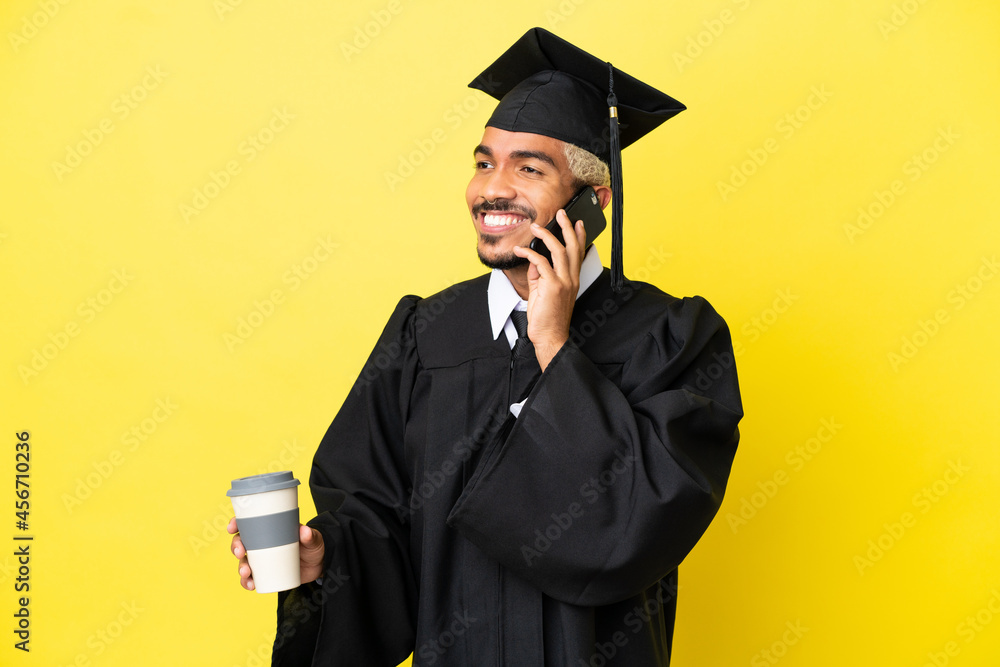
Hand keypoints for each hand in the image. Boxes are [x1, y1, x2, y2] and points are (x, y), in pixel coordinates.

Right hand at [228, 517, 325, 590]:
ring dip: (240, 567)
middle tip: (241, 553)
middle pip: (241, 542)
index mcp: (270, 529)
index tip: (231, 528)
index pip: (249, 523)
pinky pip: (251, 578)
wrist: (319, 565)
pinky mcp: (265, 574)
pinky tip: (250, 585)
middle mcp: (262, 544)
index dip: (236, 523)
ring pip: (243, 562)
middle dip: (236, 547)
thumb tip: (304, 531)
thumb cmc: (313, 547)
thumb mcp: (313, 539)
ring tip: (246, 573)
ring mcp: (262, 560)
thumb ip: (310, 535)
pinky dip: (247, 582)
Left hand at [512, 210, 585, 370]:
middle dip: (567, 227)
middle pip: (572, 246)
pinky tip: (520, 251)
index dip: (579, 236)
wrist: (549, 336)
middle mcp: (571, 278)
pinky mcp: (552, 286)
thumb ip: (539, 275)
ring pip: (559, 250)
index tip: (577, 222)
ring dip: (546, 235)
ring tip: (536, 227)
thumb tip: (534, 260)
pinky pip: (541, 263)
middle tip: (561, 213)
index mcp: (572, 279)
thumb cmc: (547, 317)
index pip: (579, 253)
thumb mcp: (543, 291)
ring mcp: (564, 282)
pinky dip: (529, 254)